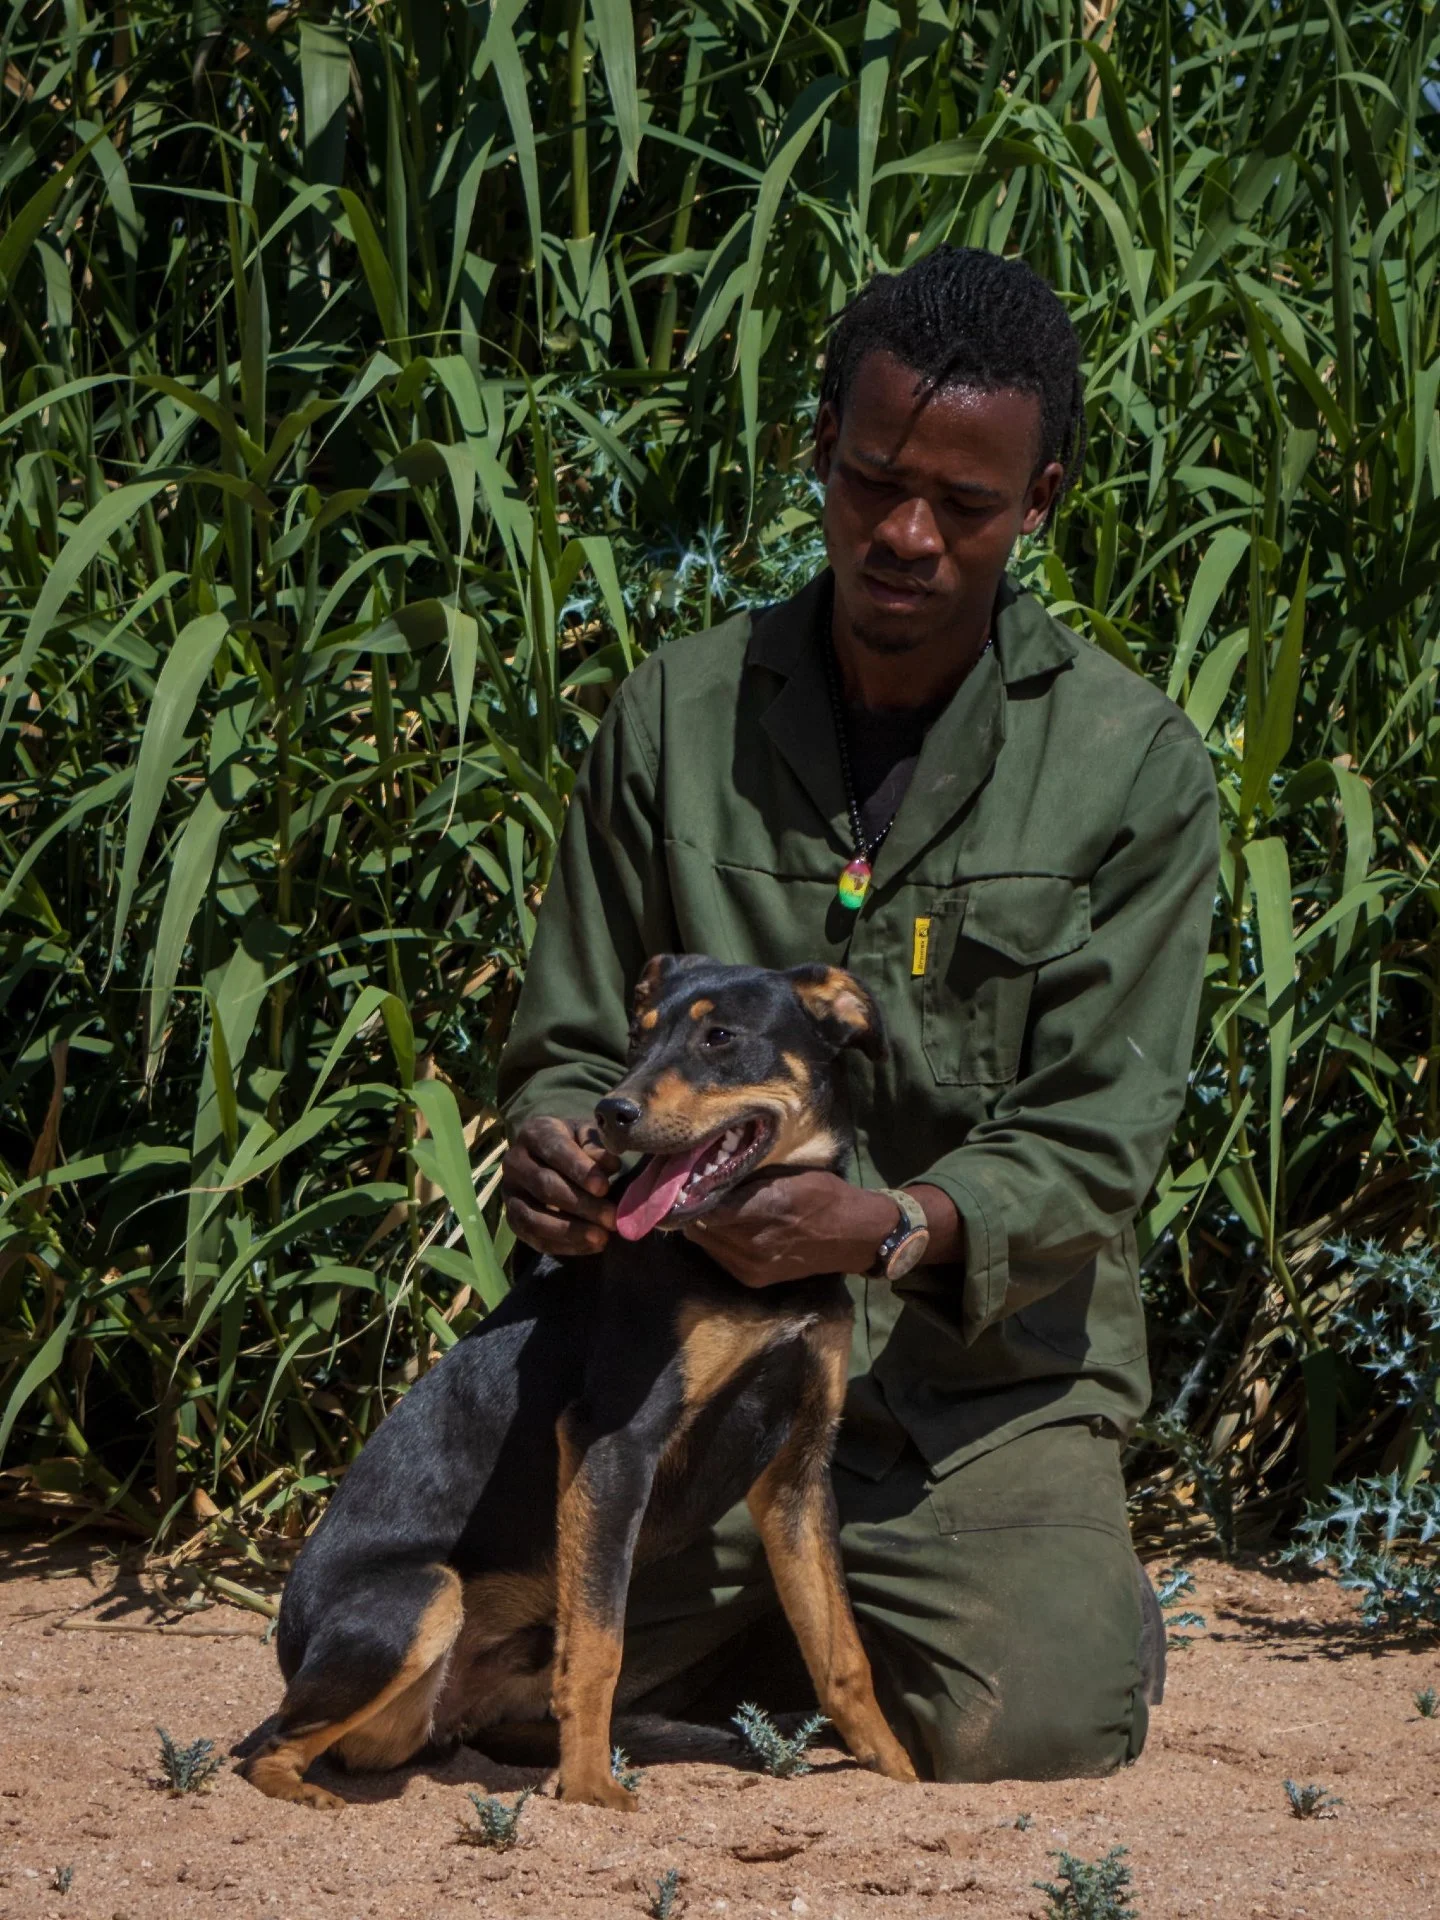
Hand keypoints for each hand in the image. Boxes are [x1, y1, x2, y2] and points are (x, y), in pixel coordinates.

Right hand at [502, 1114, 620, 1256]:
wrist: (548, 1156)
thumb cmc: (576, 1144)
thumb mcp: (588, 1136)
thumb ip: (598, 1146)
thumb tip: (609, 1165)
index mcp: (534, 1132)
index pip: (555, 1149)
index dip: (579, 1169)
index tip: (604, 1187)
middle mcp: (514, 1162)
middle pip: (545, 1186)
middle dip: (581, 1204)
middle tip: (611, 1218)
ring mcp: (510, 1193)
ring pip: (533, 1217)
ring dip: (570, 1231)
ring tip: (602, 1238)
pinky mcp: (512, 1219)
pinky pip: (533, 1238)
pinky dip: (563, 1246)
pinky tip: (590, 1246)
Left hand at [680, 1170, 900, 1287]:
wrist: (854, 1238)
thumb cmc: (825, 1195)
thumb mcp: (789, 1174)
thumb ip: (749, 1177)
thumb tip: (712, 1172)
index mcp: (766, 1208)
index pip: (707, 1205)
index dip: (690, 1193)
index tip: (681, 1180)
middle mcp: (754, 1241)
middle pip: (701, 1225)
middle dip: (693, 1208)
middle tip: (690, 1191)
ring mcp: (752, 1265)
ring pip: (705, 1243)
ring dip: (702, 1226)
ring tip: (704, 1207)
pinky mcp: (753, 1279)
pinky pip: (719, 1257)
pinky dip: (716, 1241)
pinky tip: (723, 1228)